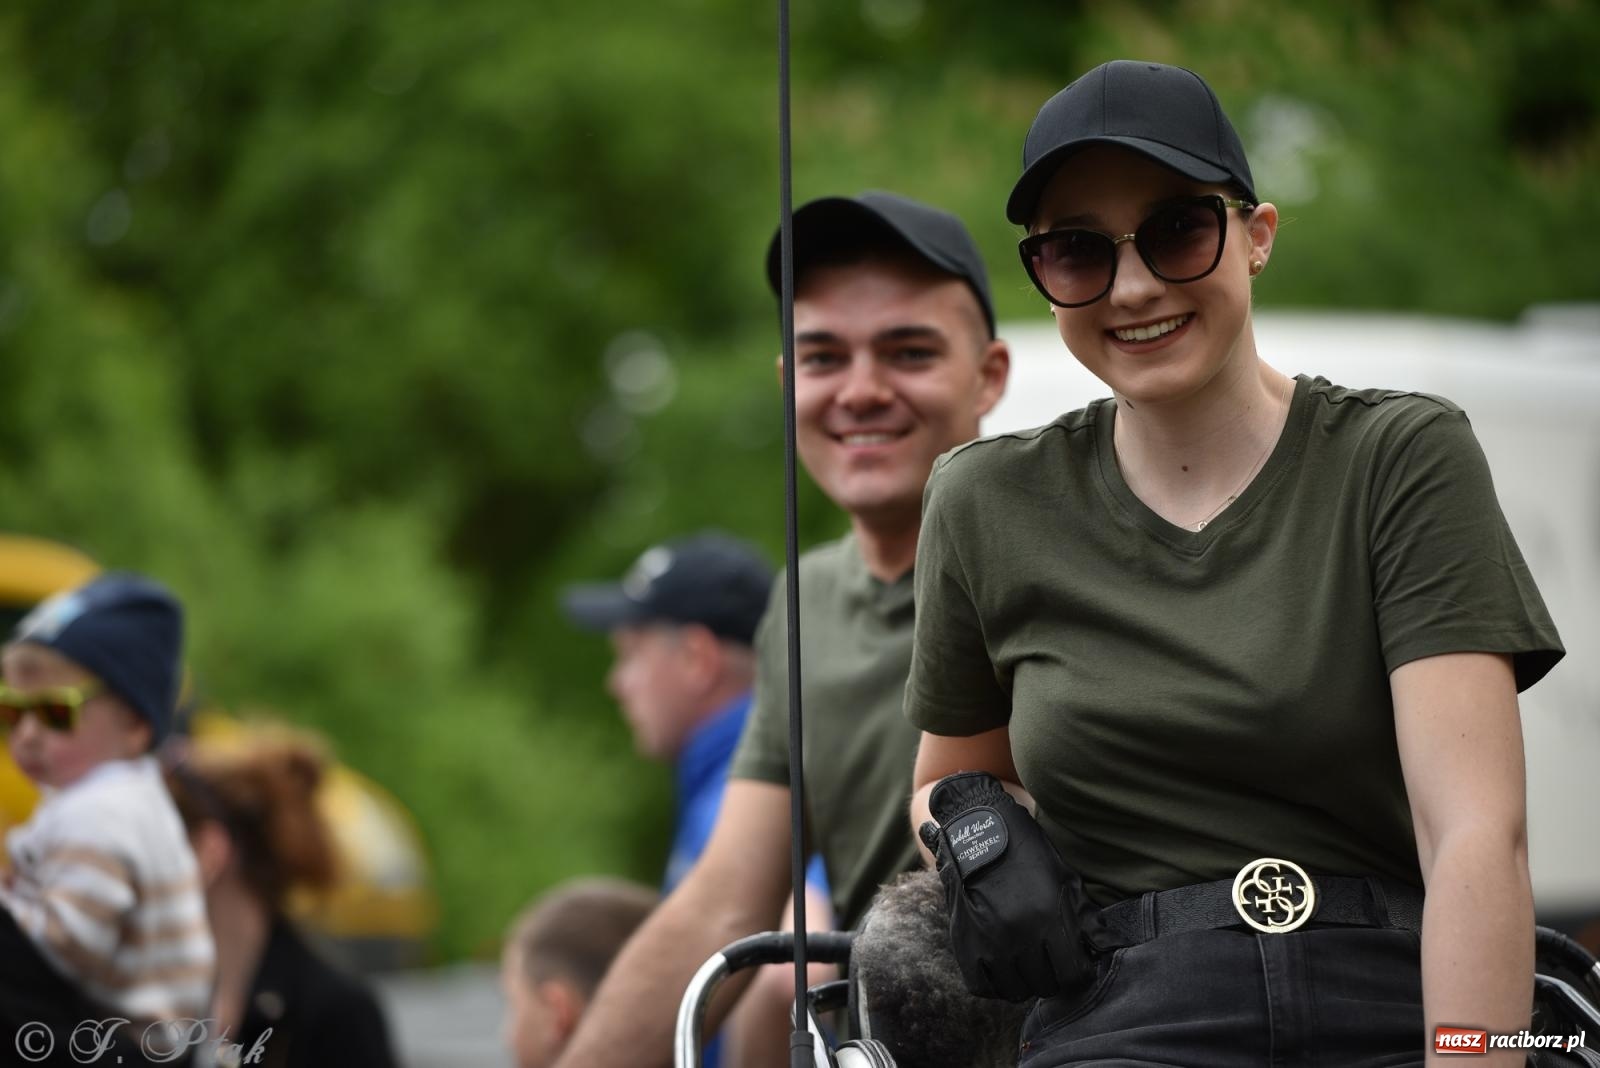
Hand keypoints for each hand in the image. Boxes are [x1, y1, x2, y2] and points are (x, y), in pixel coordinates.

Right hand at [920, 771, 1096, 1001]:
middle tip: (1050, 959)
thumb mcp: (1065, 878)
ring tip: (1026, 962)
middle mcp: (1018, 935)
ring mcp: (988, 943)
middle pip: (1046, 985)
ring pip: (1016, 991)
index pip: (1074, 975)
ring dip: (1025, 981)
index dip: (1079, 971)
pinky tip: (1002, 966)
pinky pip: (982, 987)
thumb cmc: (1027, 854)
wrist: (976, 832)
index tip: (1075, 962)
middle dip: (1054, 975)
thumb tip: (1108, 948)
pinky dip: (995, 983)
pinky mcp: (964, 945)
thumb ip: (1087, 919)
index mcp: (1048, 918)